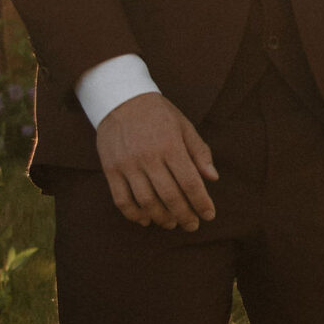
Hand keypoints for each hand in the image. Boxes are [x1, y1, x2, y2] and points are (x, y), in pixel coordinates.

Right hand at [95, 92, 218, 229]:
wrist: (121, 98)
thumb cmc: (159, 114)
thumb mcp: (184, 126)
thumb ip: (200, 152)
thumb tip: (213, 178)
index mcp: (171, 145)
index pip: (190, 182)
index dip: (201, 202)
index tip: (209, 215)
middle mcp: (149, 157)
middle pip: (170, 196)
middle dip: (184, 216)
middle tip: (192, 225)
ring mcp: (128, 164)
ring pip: (146, 202)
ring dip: (161, 218)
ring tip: (171, 223)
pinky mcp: (111, 169)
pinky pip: (122, 200)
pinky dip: (134, 214)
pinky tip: (145, 219)